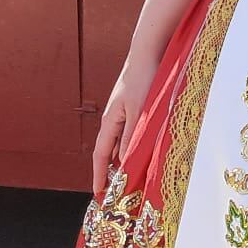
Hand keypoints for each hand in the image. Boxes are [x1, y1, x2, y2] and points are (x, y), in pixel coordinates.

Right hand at [89, 56, 153, 193]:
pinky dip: (134, 144)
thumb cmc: (144, 80)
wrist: (148, 52)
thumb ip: (133, 136)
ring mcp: (125, 112)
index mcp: (111, 122)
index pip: (102, 155)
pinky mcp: (136, 106)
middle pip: (111, 151)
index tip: (99, 194)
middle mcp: (115, 119)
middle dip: (112, 171)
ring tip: (130, 178)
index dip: (100, 175)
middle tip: (116, 192)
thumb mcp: (139, 112)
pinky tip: (142, 151)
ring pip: (123, 142)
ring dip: (125, 159)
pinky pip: (132, 132)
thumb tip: (125, 162)